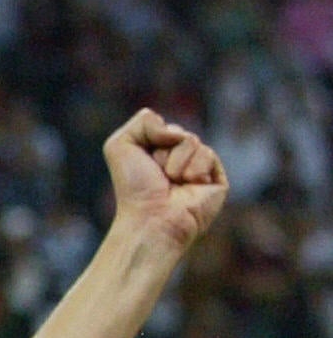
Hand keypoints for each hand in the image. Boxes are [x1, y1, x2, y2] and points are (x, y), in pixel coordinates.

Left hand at [104, 109, 227, 256]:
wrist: (152, 216)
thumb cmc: (134, 187)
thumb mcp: (120, 145)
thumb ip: (144, 120)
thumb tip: (177, 130)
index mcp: (155, 154)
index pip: (162, 126)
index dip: (150, 139)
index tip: (141, 165)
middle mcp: (177, 160)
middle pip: (177, 132)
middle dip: (163, 150)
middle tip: (157, 175)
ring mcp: (198, 169)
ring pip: (192, 140)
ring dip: (175, 161)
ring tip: (172, 182)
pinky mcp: (216, 178)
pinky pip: (208, 153)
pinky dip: (193, 168)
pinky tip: (188, 185)